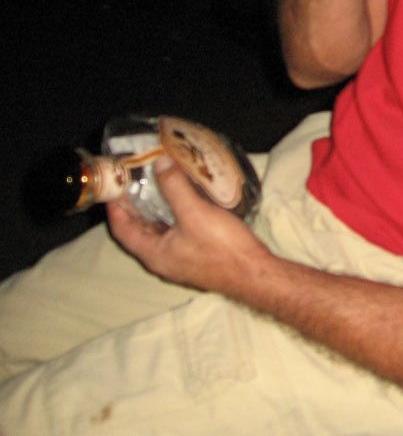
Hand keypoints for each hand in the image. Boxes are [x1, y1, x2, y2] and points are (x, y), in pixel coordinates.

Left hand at [106, 164, 273, 297]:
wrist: (255, 273)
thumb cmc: (221, 247)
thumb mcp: (195, 213)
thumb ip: (174, 187)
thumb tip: (159, 162)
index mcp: (154, 253)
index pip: (122, 230)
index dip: (115, 207)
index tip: (114, 184)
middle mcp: (163, 258)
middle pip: (139, 229)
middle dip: (134, 204)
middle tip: (135, 177)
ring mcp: (180, 257)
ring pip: (159, 229)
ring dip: (155, 207)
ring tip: (158, 180)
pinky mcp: (197, 253)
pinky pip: (176, 230)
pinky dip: (173, 212)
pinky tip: (185, 196)